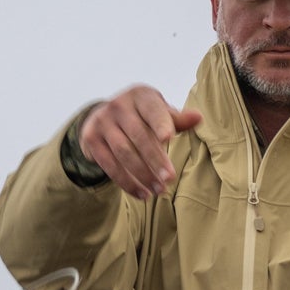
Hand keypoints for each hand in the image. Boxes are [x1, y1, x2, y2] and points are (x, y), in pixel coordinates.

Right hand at [78, 86, 202, 199]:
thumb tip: (198, 118)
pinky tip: (142, 194)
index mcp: (140, 96)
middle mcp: (119, 105)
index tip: (169, 138)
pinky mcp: (91, 139)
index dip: (160, 124)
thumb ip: (176, 120)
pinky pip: (109, 165)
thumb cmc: (142, 116)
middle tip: (169, 179)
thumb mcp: (158, 113)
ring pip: (123, 152)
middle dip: (155, 159)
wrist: (104, 116)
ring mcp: (102, 121)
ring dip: (142, 175)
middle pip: (139, 135)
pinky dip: (127, 182)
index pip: (152, 111)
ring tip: (159, 191)